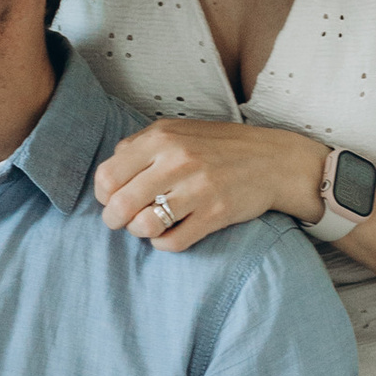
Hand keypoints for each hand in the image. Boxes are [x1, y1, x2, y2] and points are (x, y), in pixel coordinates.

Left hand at [93, 119, 321, 250]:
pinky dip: (164, 244)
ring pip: (144, 226)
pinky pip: (173, 242)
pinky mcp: (215, 214)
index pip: (107, 176)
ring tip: (148, 226)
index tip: (113, 198)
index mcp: (161, 138)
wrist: (271, 159)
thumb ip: (139, 147)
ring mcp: (198, 188)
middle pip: (120, 204)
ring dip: (139, 232)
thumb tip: (109, 176)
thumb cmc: (218, 146)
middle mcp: (177, 161)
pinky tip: (169, 234)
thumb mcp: (176, 131)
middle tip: (122, 221)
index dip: (104, 194)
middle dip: (114, 219)